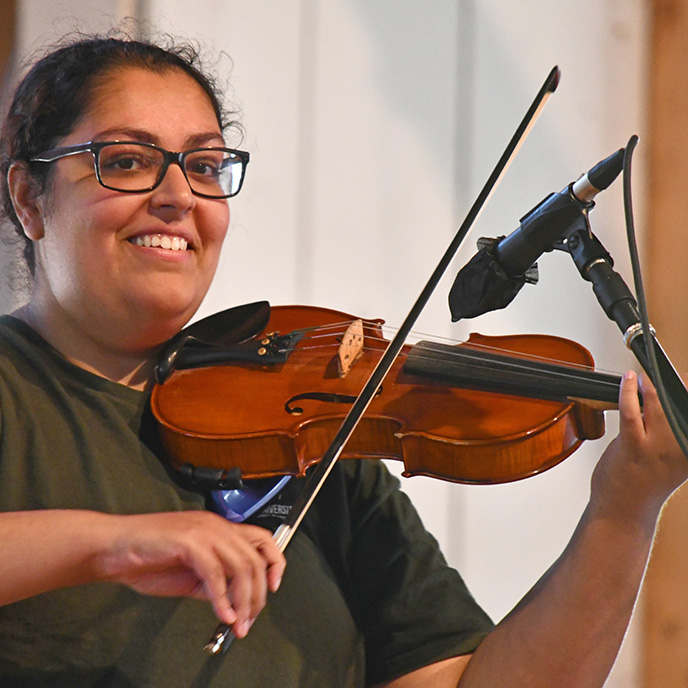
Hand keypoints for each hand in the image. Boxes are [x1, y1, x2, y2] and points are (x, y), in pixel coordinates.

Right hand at [97, 510, 284, 637]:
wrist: (113, 549)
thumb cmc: (147, 559)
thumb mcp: (191, 573)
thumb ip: (215, 580)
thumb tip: (236, 600)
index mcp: (219, 530)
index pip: (262, 539)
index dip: (275, 562)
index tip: (274, 588)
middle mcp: (216, 526)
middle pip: (255, 558)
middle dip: (258, 594)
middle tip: (250, 620)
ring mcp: (203, 531)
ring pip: (240, 565)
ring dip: (244, 600)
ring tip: (238, 624)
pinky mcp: (188, 541)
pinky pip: (215, 573)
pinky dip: (222, 599)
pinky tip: (222, 615)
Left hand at [591, 370, 687, 524]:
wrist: (624, 511)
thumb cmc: (645, 482)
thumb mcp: (673, 460)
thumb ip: (677, 433)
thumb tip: (675, 399)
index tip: (686, 380)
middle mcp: (682, 449)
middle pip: (682, 404)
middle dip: (676, 385)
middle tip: (666, 374)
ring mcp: (659, 449)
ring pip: (658, 404)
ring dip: (650, 385)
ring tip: (645, 376)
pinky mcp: (634, 447)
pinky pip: (632, 411)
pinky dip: (629, 391)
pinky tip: (629, 380)